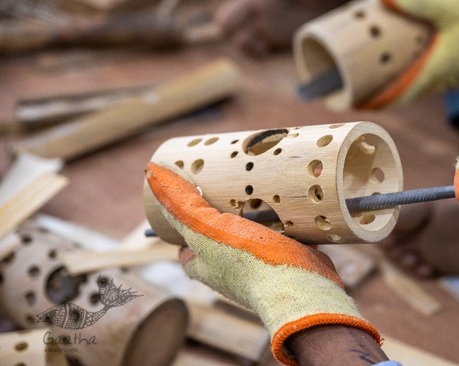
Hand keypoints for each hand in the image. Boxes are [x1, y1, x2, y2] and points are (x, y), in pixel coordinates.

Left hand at [144, 163, 380, 364]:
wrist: (300, 288)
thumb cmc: (248, 261)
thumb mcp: (206, 229)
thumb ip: (182, 208)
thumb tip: (153, 176)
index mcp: (208, 267)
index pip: (186, 251)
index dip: (183, 230)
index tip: (186, 205)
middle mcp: (234, 270)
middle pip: (220, 244)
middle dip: (225, 221)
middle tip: (229, 193)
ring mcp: (265, 266)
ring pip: (258, 239)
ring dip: (262, 218)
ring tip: (265, 190)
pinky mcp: (294, 260)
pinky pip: (290, 238)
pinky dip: (292, 223)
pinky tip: (297, 204)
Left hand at [364, 0, 458, 107]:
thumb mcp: (452, 6)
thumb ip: (417, 1)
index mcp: (436, 72)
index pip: (398, 96)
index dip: (374, 100)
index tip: (353, 100)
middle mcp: (443, 81)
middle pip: (404, 90)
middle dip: (381, 86)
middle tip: (357, 77)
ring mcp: (453, 79)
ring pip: (418, 82)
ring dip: (398, 78)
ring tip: (378, 65)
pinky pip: (431, 75)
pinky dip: (415, 69)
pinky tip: (409, 55)